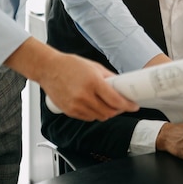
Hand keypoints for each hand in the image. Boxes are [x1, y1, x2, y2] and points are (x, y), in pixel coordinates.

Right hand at [5, 37, 138, 120]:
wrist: (48, 69)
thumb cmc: (70, 65)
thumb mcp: (94, 67)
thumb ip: (109, 78)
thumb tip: (122, 86)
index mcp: (93, 83)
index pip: (115, 100)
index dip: (128, 105)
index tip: (134, 106)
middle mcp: (84, 96)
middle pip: (109, 112)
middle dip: (119, 110)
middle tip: (122, 105)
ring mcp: (76, 105)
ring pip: (100, 117)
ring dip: (108, 113)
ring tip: (109, 105)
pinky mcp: (70, 111)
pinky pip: (88, 118)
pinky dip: (95, 114)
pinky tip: (96, 106)